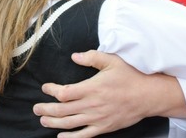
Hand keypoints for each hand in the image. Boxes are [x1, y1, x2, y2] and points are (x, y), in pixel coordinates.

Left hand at [32, 51, 185, 136]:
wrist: (149, 95)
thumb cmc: (131, 76)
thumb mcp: (112, 60)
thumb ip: (91, 57)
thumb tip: (74, 56)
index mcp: (92, 87)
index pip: (64, 93)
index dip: (51, 91)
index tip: (45, 87)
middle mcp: (92, 105)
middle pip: (62, 110)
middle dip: (46, 110)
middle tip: (35, 108)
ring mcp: (98, 118)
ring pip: (69, 124)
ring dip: (53, 123)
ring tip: (43, 120)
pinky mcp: (104, 127)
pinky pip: (84, 136)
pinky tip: (61, 137)